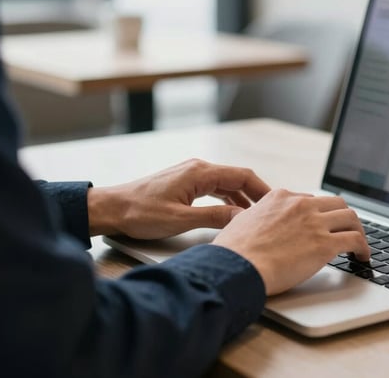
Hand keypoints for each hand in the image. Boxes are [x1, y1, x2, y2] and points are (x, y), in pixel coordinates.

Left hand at [87, 159, 270, 238]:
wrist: (112, 209)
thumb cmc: (140, 213)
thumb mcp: (180, 220)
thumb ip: (215, 218)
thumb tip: (243, 220)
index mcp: (200, 172)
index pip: (242, 176)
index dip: (262, 190)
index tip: (276, 204)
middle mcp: (198, 168)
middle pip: (237, 178)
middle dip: (256, 195)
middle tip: (271, 213)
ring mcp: (191, 175)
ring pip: (226, 184)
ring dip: (242, 199)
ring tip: (256, 217)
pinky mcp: (185, 183)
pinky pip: (214, 188)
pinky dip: (227, 200)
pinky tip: (233, 214)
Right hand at [212, 189, 369, 295]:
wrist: (237, 266)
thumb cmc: (233, 252)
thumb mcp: (238, 221)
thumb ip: (251, 217)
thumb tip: (247, 221)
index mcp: (280, 197)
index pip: (309, 199)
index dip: (318, 213)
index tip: (321, 224)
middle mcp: (300, 204)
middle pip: (335, 202)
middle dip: (343, 216)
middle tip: (346, 230)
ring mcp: (314, 223)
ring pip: (350, 217)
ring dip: (358, 230)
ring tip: (359, 244)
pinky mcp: (325, 244)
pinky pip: (355, 240)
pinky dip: (364, 248)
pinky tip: (363, 257)